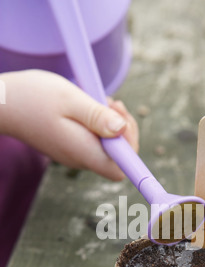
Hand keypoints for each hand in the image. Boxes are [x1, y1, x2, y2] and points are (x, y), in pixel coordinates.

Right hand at [0, 70, 138, 180]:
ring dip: (111, 123)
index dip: (131, 149)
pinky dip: (98, 123)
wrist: (1, 104)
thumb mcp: (70, 99)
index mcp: (83, 152)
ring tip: (99, 100)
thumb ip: (97, 116)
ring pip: (107, 146)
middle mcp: (80, 159)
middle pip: (118, 157)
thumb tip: (122, 130)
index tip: (123, 122)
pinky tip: (89, 106)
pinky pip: (94, 140)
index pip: (121, 169)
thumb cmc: (33, 97)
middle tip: (112, 103)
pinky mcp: (70, 146)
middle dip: (123, 129)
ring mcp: (74, 154)